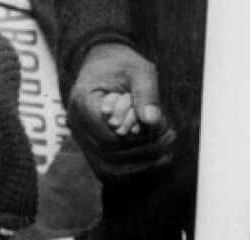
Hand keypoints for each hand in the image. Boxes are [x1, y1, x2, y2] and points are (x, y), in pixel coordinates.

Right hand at [68, 43, 175, 176]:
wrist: (102, 63)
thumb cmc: (121, 64)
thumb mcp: (139, 69)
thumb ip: (146, 92)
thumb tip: (151, 120)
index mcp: (83, 103)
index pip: (109, 137)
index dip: (137, 138)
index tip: (163, 129)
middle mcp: (77, 124)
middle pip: (110, 155)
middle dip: (143, 152)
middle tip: (171, 138)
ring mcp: (81, 137)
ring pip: (109, 167)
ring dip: (140, 163)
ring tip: (167, 153)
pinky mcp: (89, 146)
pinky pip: (108, 167)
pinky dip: (132, 167)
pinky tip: (156, 160)